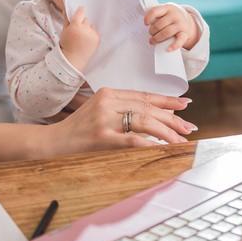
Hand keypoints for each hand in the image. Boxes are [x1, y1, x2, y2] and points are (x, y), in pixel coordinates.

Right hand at [46, 88, 195, 154]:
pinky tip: (161, 148)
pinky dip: (149, 143)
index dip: (166, 100)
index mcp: (108, 93)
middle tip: (188, 127)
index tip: (184, 104)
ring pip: (144, 121)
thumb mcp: (99, 111)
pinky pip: (132, 139)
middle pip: (147, 108)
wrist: (53, 141)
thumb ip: (121, 109)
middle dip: (171, 118)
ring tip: (180, 140)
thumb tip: (153, 117)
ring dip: (166, 132)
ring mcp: (104, 119)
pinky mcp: (101, 137)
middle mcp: (107, 102)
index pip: (144, 96)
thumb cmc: (78, 129)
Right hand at [60, 6, 100, 71]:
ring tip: (82, 37)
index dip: (80, 11)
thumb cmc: (66, 45)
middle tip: (77, 31)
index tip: (80, 10)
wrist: (73, 59)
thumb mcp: (64, 31)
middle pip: (86, 20)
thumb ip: (66, 19)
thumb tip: (67, 9)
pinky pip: (95, 32)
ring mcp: (92, 34)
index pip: (81, 12)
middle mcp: (85, 29)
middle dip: (82, 23)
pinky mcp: (97, 39)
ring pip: (91, 26)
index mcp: (75, 26)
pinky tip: (86, 41)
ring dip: (88, 29)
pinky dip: (91, 35)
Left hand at [144, 4, 199, 51]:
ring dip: (157, 38)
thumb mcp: (164, 12)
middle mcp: (175, 15)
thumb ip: (156, 16)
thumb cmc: (170, 17)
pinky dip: (174, 46)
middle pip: (159, 24)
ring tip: (153, 41)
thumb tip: (146, 24)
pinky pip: (179, 41)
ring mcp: (180, 24)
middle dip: (152, 31)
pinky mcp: (185, 33)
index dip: (148, 18)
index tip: (146, 24)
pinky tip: (168, 49)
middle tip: (151, 34)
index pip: (155, 11)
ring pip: (167, 32)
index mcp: (167, 8)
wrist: (186, 20)